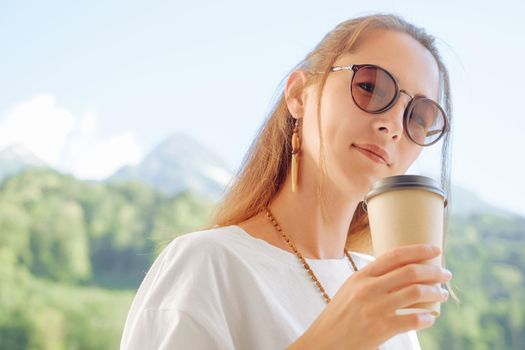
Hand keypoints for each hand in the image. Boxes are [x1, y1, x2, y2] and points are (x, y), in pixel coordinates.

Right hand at [288, 244, 451, 349]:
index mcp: (361, 276)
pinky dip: (426, 318)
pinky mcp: (380, 329)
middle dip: (434, 271)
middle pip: (410, 272)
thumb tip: (402, 270)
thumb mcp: (350, 289)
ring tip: (442, 294)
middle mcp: (368, 289)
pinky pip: (413, 320)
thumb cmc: (339, 315)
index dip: (418, 250)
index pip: (394, 255)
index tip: (435, 249)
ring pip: (415, 293)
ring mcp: (374, 309)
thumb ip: (372, 279)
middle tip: (446, 274)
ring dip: (435, 292)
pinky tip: (430, 318)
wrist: (324, 342)